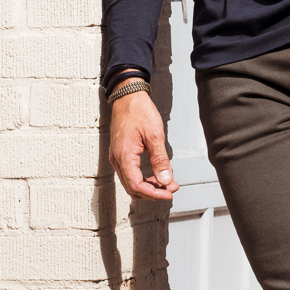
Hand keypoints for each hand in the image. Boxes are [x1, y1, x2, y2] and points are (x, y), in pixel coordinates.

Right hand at [108, 83, 179, 200]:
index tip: (169, 193)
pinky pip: (131, 174)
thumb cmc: (139, 111)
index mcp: (124, 156)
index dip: (154, 194)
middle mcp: (117, 159)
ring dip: (150, 187)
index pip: (137, 186)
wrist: (127, 96)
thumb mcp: (155, 136)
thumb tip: (165, 180)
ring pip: (132, 183)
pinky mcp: (121, 154)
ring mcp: (117, 157)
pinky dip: (144, 179)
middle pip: (133, 189)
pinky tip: (158, 174)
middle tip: (171, 188)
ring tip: (168, 182)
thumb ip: (160, 160)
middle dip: (153, 192)